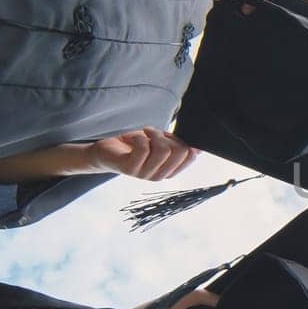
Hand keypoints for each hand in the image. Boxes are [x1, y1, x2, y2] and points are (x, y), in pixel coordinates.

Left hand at [85, 128, 199, 181]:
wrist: (109, 149)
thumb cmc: (135, 144)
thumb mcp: (160, 143)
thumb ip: (177, 145)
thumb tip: (198, 148)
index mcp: (170, 170)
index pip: (190, 155)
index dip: (182, 139)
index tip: (168, 135)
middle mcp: (160, 176)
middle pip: (179, 151)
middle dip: (168, 135)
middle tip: (154, 133)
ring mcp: (145, 175)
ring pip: (163, 150)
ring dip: (154, 135)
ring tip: (145, 133)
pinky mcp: (130, 169)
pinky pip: (144, 149)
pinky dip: (140, 137)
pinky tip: (135, 138)